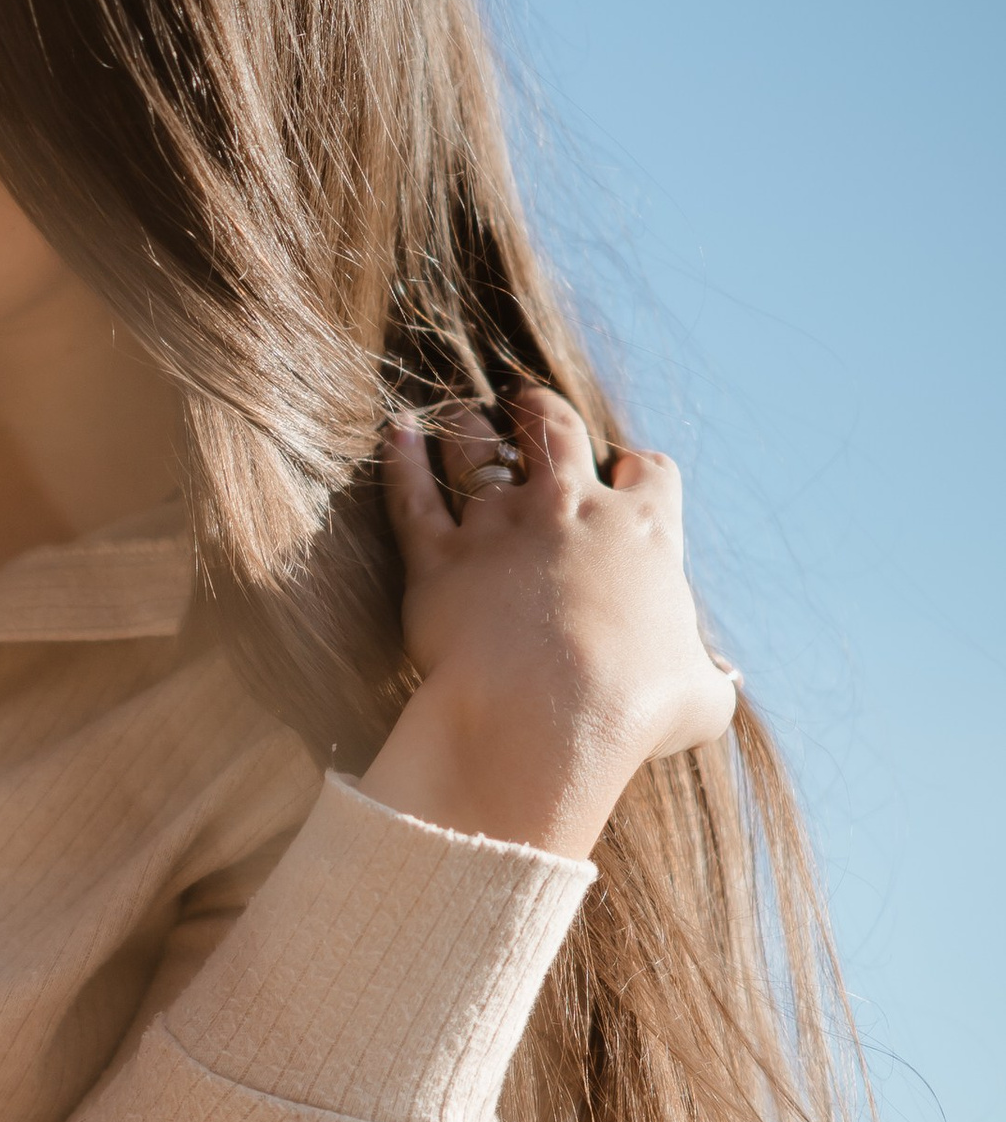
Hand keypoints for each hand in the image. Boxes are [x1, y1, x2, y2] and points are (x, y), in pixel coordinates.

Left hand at [364, 389, 738, 858]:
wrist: (547, 717)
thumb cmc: (634, 709)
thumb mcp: (700, 698)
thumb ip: (711, 679)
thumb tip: (723, 681)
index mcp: (642, 533)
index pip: (650, 474)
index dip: (637, 471)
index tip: (627, 473)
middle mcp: (571, 512)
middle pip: (558, 435)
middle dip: (544, 415)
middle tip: (530, 405)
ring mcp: (500, 528)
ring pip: (480, 454)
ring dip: (473, 431)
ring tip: (468, 418)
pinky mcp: (438, 560)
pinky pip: (412, 497)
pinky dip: (402, 461)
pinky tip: (398, 433)